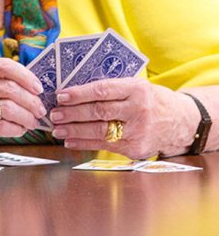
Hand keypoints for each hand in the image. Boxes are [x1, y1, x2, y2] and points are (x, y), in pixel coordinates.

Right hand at [0, 58, 45, 157]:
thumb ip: (0, 82)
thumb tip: (34, 88)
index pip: (5, 66)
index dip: (26, 76)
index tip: (39, 88)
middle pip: (11, 88)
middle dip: (31, 101)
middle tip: (40, 110)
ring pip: (10, 108)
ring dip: (27, 117)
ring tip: (32, 123)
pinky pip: (4, 126)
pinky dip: (17, 129)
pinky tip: (19, 130)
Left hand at [49, 79, 196, 158]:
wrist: (180, 121)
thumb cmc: (149, 100)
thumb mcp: (135, 87)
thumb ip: (110, 88)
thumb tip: (72, 93)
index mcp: (137, 89)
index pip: (102, 90)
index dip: (79, 94)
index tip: (61, 96)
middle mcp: (139, 110)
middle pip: (99, 112)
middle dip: (72, 114)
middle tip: (54, 114)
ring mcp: (138, 131)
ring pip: (100, 131)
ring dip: (74, 131)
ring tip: (57, 129)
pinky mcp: (136, 148)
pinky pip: (104, 146)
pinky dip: (84, 143)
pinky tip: (70, 141)